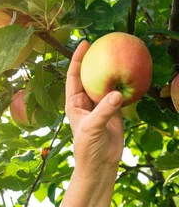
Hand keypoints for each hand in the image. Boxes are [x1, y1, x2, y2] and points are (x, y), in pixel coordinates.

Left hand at [65, 40, 124, 178]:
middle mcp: (86, 102)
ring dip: (113, 71)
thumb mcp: (92, 128)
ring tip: (121, 53)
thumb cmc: (87, 148)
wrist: (100, 164)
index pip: (74, 76)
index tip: (85, 43)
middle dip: (97, 60)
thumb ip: (104, 110)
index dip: (77, 59)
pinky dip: (126, 85)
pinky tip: (133, 74)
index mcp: (74, 103)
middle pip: (91, 75)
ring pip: (106, 83)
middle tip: (106, 42)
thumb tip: (118, 94)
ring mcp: (100, 106)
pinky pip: (120, 94)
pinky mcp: (114, 111)